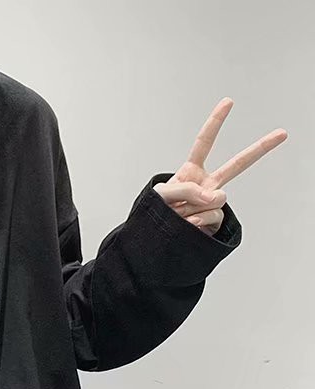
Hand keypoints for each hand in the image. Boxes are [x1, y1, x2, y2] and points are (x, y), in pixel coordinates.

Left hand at [153, 98, 287, 236]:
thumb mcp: (160, 195)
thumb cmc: (154, 213)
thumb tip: (215, 197)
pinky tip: (188, 225)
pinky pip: (212, 215)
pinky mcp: (214, 220)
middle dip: (260, 148)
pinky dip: (197, 221)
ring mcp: (212, 203)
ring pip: (217, 198)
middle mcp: (206, 185)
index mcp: (191, 173)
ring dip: (193, 207)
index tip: (228, 103)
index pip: (204, 144)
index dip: (215, 123)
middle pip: (237, 164)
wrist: (154, 240)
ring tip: (179, 215)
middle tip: (281, 133)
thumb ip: (185, 190)